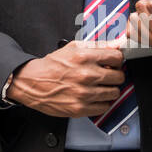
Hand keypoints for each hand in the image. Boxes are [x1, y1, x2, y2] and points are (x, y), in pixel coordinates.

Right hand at [7, 39, 125, 117]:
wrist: (32, 82)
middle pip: (119, 76)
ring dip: (109, 90)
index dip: (116, 60)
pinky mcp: (81, 108)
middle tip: (106, 75)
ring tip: (99, 87)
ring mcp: (84, 93)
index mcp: (84, 57)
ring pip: (114, 93)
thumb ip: (97, 45)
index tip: (113, 63)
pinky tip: (93, 97)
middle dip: (114, 75)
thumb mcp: (72, 48)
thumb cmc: (52, 66)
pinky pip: (105, 107)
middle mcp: (86, 75)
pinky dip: (101, 102)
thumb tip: (117, 43)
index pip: (117, 57)